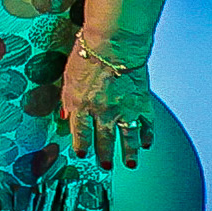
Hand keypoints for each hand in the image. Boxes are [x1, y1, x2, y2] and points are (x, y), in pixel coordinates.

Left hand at [57, 40, 156, 170]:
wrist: (114, 45)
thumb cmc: (88, 54)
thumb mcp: (67, 76)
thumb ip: (66, 98)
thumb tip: (64, 115)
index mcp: (81, 105)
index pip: (80, 131)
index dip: (81, 144)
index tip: (82, 154)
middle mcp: (102, 112)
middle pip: (103, 138)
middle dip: (104, 154)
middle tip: (106, 166)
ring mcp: (124, 110)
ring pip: (127, 138)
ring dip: (129, 153)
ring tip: (130, 164)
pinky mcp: (141, 104)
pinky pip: (146, 124)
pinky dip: (147, 135)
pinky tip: (147, 143)